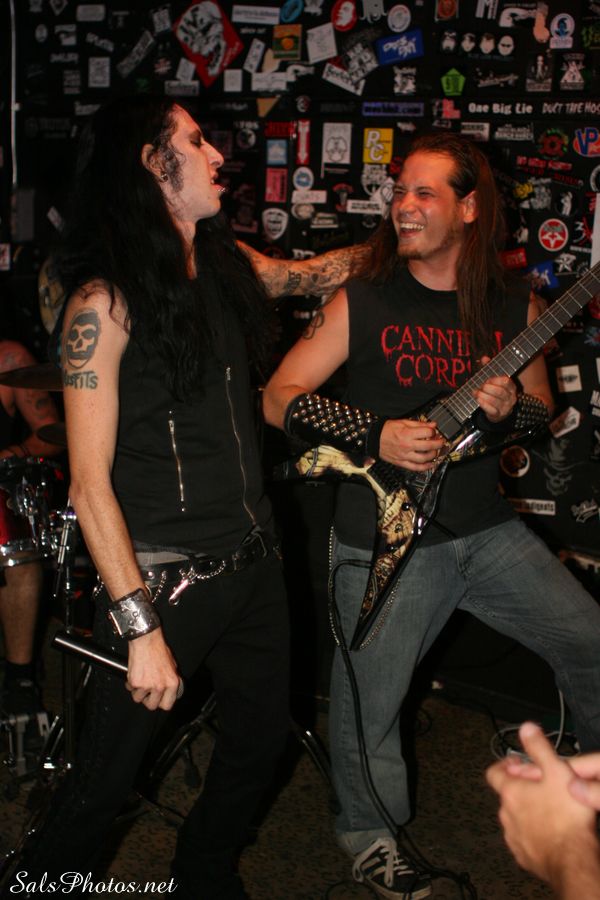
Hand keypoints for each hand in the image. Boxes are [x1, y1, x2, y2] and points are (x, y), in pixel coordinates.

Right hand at [126, 628, 180, 711]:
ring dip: (138, 691)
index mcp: (172, 683)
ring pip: (139, 699)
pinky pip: (131, 690)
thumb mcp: (172, 665)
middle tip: (147, 692)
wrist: (146, 640)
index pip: (168, 705)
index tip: (159, 699)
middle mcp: (161, 686)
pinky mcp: (136, 683)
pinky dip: (131, 684)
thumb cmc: (158, 649)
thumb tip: (169, 690)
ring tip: (141, 680)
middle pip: (152, 706)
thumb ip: (171, 680)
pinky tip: (135, 674)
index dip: (161, 702)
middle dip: (148, 700)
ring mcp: (148, 686)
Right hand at [379, 419, 445, 470]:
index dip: (434, 431)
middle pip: (429, 446)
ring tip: (435, 452)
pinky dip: (425, 467)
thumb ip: (419, 424)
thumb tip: (432, 424)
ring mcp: (404, 455)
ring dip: (433, 455)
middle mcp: (407, 445)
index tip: (434, 431)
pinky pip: (416, 467)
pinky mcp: (401, 463)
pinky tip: (431, 464)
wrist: (374, 439)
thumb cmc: (387, 430)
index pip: (427, 432)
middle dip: (438, 443)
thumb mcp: (403, 422)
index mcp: (407, 433)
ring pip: (424, 458)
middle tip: (441, 442)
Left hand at [473, 356, 516, 423]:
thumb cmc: (496, 393)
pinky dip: (484, 404)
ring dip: (484, 396)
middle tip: (481, 386)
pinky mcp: (499, 415)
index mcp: (511, 387)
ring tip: (476, 392)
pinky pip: (492, 410)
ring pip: (495, 401)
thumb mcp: (494, 381)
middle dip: (488, 388)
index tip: (487, 379)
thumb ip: (489, 369)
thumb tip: (484, 358)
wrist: (499, 412)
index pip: (506, 381)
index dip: (495, 379)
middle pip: (500, 391)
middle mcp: (511, 397)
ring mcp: (505, 407)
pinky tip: (478, 399)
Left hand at [486, 722, 597, 885]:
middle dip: (521, 788)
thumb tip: (526, 728)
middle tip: (540, 785)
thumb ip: (539, 748)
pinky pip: (524, 839)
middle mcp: (507, 815)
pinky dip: (533, 833)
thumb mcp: (556, 772)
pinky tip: (550, 832)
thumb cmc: (566, 819)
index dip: (505, 764)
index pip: (494, 773)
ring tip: (549, 809)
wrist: (573, 860)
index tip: (518, 762)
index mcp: (511, 793)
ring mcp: (514, 838)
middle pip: (507, 795)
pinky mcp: (524, 856)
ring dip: (527, 811)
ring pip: (515, 818)